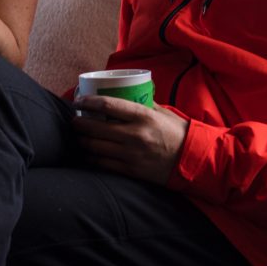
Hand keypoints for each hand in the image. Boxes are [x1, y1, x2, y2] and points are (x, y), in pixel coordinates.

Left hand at [71, 96, 189, 184]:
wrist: (193, 159)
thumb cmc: (176, 132)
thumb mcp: (161, 112)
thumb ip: (142, 104)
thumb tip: (123, 95)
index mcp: (143, 116)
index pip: (108, 105)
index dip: (88, 102)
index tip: (78, 101)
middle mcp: (135, 135)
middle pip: (96, 128)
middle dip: (79, 124)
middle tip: (73, 120)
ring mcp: (131, 154)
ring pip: (96, 147)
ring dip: (82, 141)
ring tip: (78, 137)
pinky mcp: (131, 170)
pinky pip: (103, 164)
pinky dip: (91, 158)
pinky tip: (87, 154)